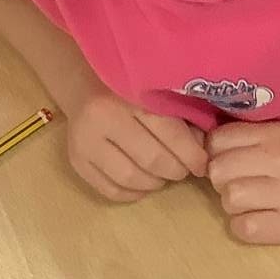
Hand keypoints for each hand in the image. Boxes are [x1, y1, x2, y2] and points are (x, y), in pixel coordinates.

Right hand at [63, 89, 206, 202]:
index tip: (203, 164)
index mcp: (130, 94)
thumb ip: (183, 118)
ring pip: (130, 178)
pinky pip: (110, 190)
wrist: (85, 85)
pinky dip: (133, 193)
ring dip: (155, 183)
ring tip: (163, 175)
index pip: (170, 134)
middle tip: (183, 170)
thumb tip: (201, 150)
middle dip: (176, 170)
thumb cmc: (131, 89)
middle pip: (152, 159)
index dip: (193, 155)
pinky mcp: (76, 160)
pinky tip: (144, 184)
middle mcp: (103, 116)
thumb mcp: (158, 92)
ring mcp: (85, 141)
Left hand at [206, 122, 279, 255]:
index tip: (233, 165)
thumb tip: (190, 146)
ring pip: (229, 198)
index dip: (215, 155)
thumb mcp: (271, 144)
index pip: (217, 140)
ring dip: (233, 207)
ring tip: (252, 204)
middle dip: (222, 183)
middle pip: (218, 169)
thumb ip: (237, 140)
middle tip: (242, 186)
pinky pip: (243, 227)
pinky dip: (244, 228)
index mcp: (278, 133)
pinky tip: (260, 221)